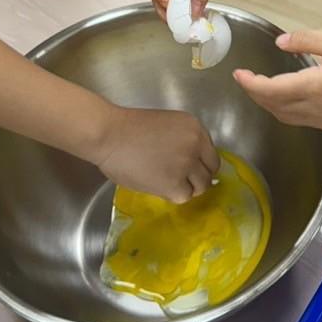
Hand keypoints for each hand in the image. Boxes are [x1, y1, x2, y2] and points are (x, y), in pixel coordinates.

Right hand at [94, 102, 219, 201]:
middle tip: (180, 179)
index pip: (211, 154)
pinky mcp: (174, 183)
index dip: (201, 164)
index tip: (192, 169)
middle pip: (209, 172)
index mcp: (195, 128)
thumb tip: (192, 162)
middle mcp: (196, 146)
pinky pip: (183, 196)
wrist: (111, 136)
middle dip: (197, 177)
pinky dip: (174, 194)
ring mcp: (186, 165)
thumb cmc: (131, 128)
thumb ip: (184, 142)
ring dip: (187, 187)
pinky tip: (161, 187)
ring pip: (199, 187)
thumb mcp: (168, 126)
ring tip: (169, 183)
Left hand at [233, 30, 321, 132]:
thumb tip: (280, 43)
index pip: (270, 90)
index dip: (250, 84)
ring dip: (268, 103)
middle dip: (255, 93)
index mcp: (314, 86)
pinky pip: (299, 120)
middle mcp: (313, 109)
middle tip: (246, 77)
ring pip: (284, 117)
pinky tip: (288, 96)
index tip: (238, 73)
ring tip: (262, 86)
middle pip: (272, 106)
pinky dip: (284, 109)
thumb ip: (307, 41)